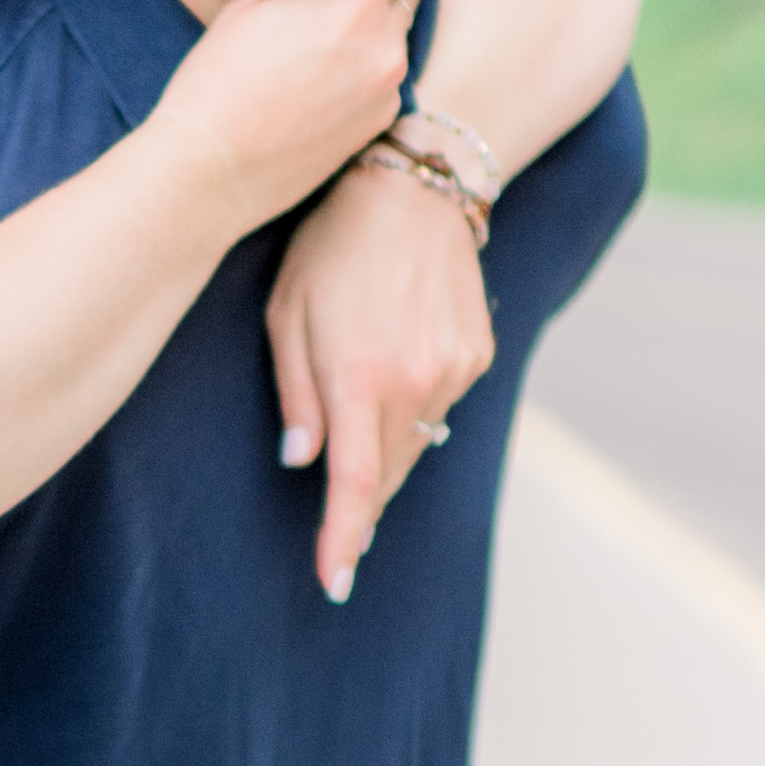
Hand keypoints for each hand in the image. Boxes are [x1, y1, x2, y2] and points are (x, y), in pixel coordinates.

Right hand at [150, 0, 463, 227]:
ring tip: (319, 19)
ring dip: (372, 9)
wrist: (208, 173)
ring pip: (393, 26)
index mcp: (353, 5)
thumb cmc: (216, 82)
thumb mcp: (253, 8)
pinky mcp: (379, 121)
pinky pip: (381, 70)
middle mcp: (384, 45)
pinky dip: (361, 56)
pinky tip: (314, 72)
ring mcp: (387, 88)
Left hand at [265, 152, 496, 601]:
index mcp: (360, 376)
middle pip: (388, 472)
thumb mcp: (287, 312)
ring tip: (360, 388)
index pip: (356, 483)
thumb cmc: (331, 244)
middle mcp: (416, 381)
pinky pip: (439, 404)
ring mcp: (454, 370)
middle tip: (335, 513)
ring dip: (385, 441)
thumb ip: (296, 395)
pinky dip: (413, 402)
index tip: (334, 582)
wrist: (418, 184)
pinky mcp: (477, 355)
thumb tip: (304, 463)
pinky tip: (394, 357)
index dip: (343, 537)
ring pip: (415, 440)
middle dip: (360, 497)